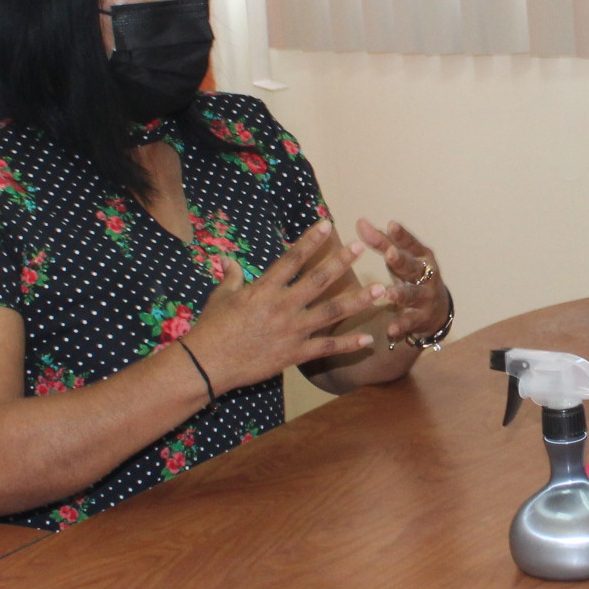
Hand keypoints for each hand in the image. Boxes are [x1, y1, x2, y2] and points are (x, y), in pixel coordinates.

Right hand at [187, 220, 378, 392]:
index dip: (310, 240)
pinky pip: (327, 348)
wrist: (206, 364)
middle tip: (361, 247)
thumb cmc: (211, 329)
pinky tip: (369, 338)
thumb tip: (227, 260)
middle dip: (341, 262)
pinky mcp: (294, 354)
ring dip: (358, 300)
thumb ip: (231, 277)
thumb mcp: (220, 298)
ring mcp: (291, 330)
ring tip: (381, 290)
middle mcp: (282, 306)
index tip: (327, 224)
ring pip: (331, 312)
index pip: (292, 259)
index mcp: (264, 289)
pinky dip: (349, 344)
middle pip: (318, 280)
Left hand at [354, 217, 452, 343]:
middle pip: (413, 267)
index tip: (391, 225)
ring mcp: (426, 298)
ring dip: (400, 294)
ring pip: (412, 295)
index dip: (402, 236)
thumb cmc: (412, 277)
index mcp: (422, 257)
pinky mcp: (421, 318)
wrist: (437, 311)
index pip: (411, 244)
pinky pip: (410, 322)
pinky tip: (390, 330)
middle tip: (390, 255)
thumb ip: (381, 242)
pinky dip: (400, 325)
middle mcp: (428, 275)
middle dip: (402, 261)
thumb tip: (360, 221)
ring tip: (388, 295)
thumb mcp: (399, 259)